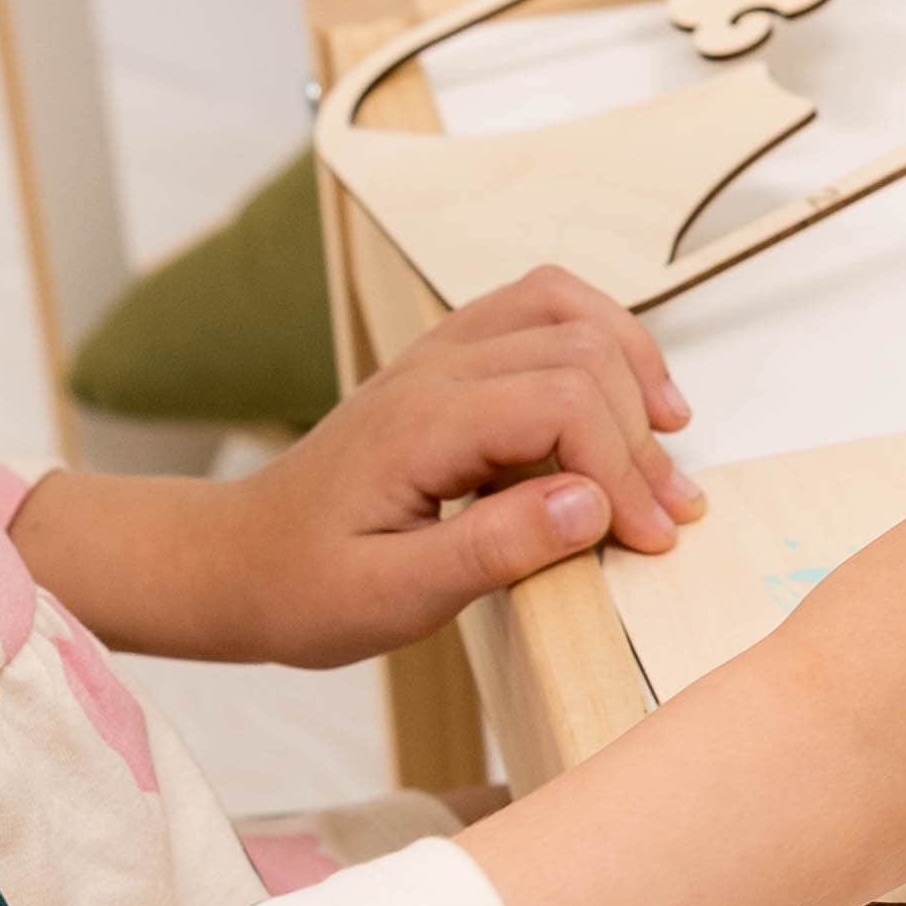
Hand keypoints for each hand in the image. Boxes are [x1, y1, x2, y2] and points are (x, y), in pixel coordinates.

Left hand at [217, 266, 702, 663]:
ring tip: (669, 432)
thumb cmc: (304, 586)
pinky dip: (594, 339)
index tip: (649, 539)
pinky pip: (535, 310)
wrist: (235, 561)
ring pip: (562, 307)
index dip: (623, 468)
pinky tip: (618, 394)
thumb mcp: (393, 598)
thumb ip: (494, 551)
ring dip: (630, 362)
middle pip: (578, 351)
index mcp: (421, 425)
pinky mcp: (446, 363)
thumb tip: (590, 505)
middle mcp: (433, 370)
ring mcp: (438, 356)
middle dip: (639, 431)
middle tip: (666, 514)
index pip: (562, 404)